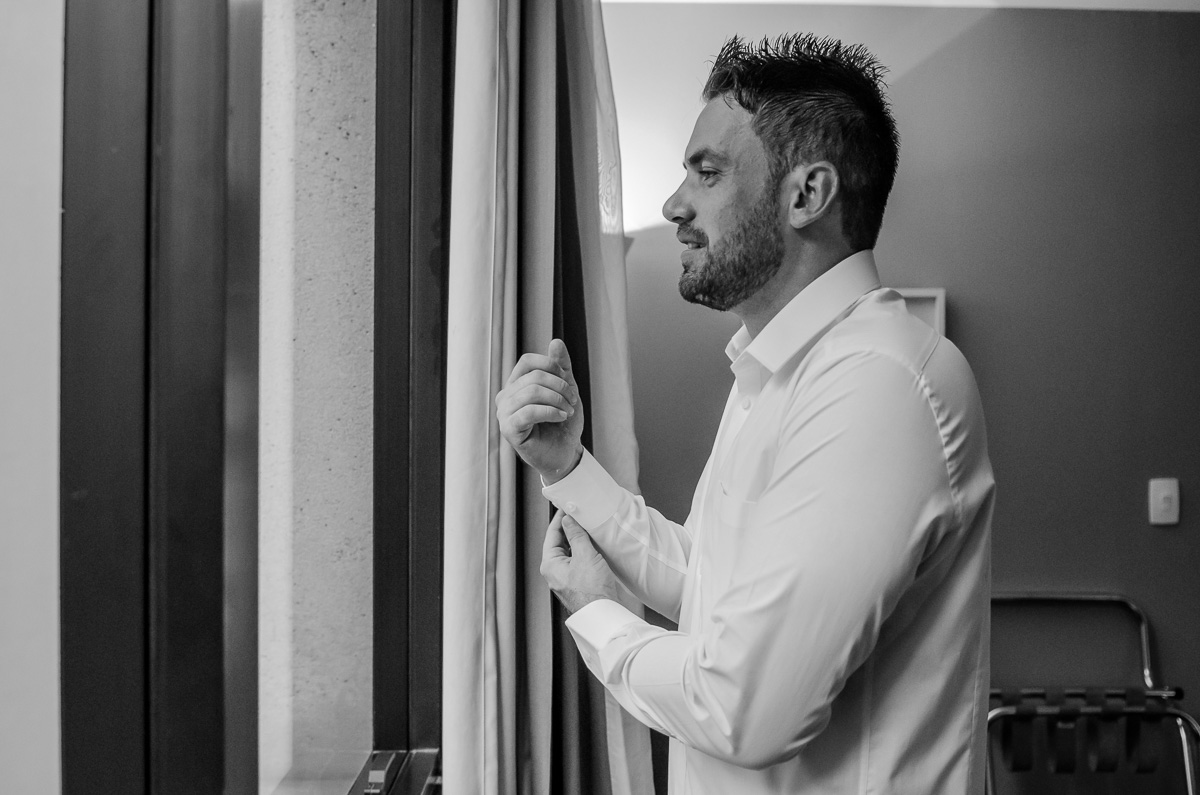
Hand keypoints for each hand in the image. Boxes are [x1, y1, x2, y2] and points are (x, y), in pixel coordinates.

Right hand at [495, 339, 584, 483]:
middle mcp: (506, 396)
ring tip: (568, 411)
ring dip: (557, 400)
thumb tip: (555, 341)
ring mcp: (504, 413)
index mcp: (516, 384)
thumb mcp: (567, 389)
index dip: (550, 365)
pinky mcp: (508, 429)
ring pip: (531, 392)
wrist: (565, 453)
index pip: (527, 361)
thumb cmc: (563, 423)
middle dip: (560, 386)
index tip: (567, 379)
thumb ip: (561, 367)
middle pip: (533, 376)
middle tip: (572, 401)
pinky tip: (561, 417)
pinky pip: (528, 411)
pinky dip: (550, 412)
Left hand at [540, 511, 619, 614]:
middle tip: (580, 515)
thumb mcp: (584, 555)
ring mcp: (566, 578)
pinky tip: (595, 546)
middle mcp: (555, 572)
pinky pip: (578, 562)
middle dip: (570, 529)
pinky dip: (585, 551)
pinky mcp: (579, 583)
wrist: (603, 615)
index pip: (551, 535)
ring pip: (570, 552)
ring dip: (579, 540)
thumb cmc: (592, 591)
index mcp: (550, 565)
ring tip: (589, 528)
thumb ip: (576, 535)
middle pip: (560, 543)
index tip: (567, 507)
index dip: (560, 519)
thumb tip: (569, 520)